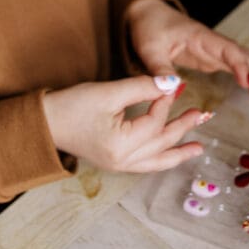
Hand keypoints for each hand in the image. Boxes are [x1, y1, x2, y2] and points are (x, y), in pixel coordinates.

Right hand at [41, 76, 203, 172]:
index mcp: (121, 145)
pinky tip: (171, 152)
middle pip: (161, 144)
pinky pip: (146, 163)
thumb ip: (142, 87)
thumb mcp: (108, 92)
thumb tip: (171, 83)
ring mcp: (118, 165)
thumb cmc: (72, 105)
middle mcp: (122, 161)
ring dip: (178, 150)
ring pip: (156, 160)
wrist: (45, 122)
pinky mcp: (114, 161)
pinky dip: (161, 157)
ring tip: (198, 147)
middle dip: (183, 128)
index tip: (173, 84)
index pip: (154, 122)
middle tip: (203, 114)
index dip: (165, 100)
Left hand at [126, 0, 248, 105]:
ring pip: (245, 59)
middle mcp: (213, 42)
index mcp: (201, 37)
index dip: (240, 66)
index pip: (228, 50)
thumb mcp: (149, 48)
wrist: (148, 14)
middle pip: (243, 54)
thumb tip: (172, 88)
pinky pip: (236, 65)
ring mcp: (214, 49)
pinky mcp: (211, 57)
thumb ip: (159, 68)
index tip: (247, 85)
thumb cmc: (149, 28)